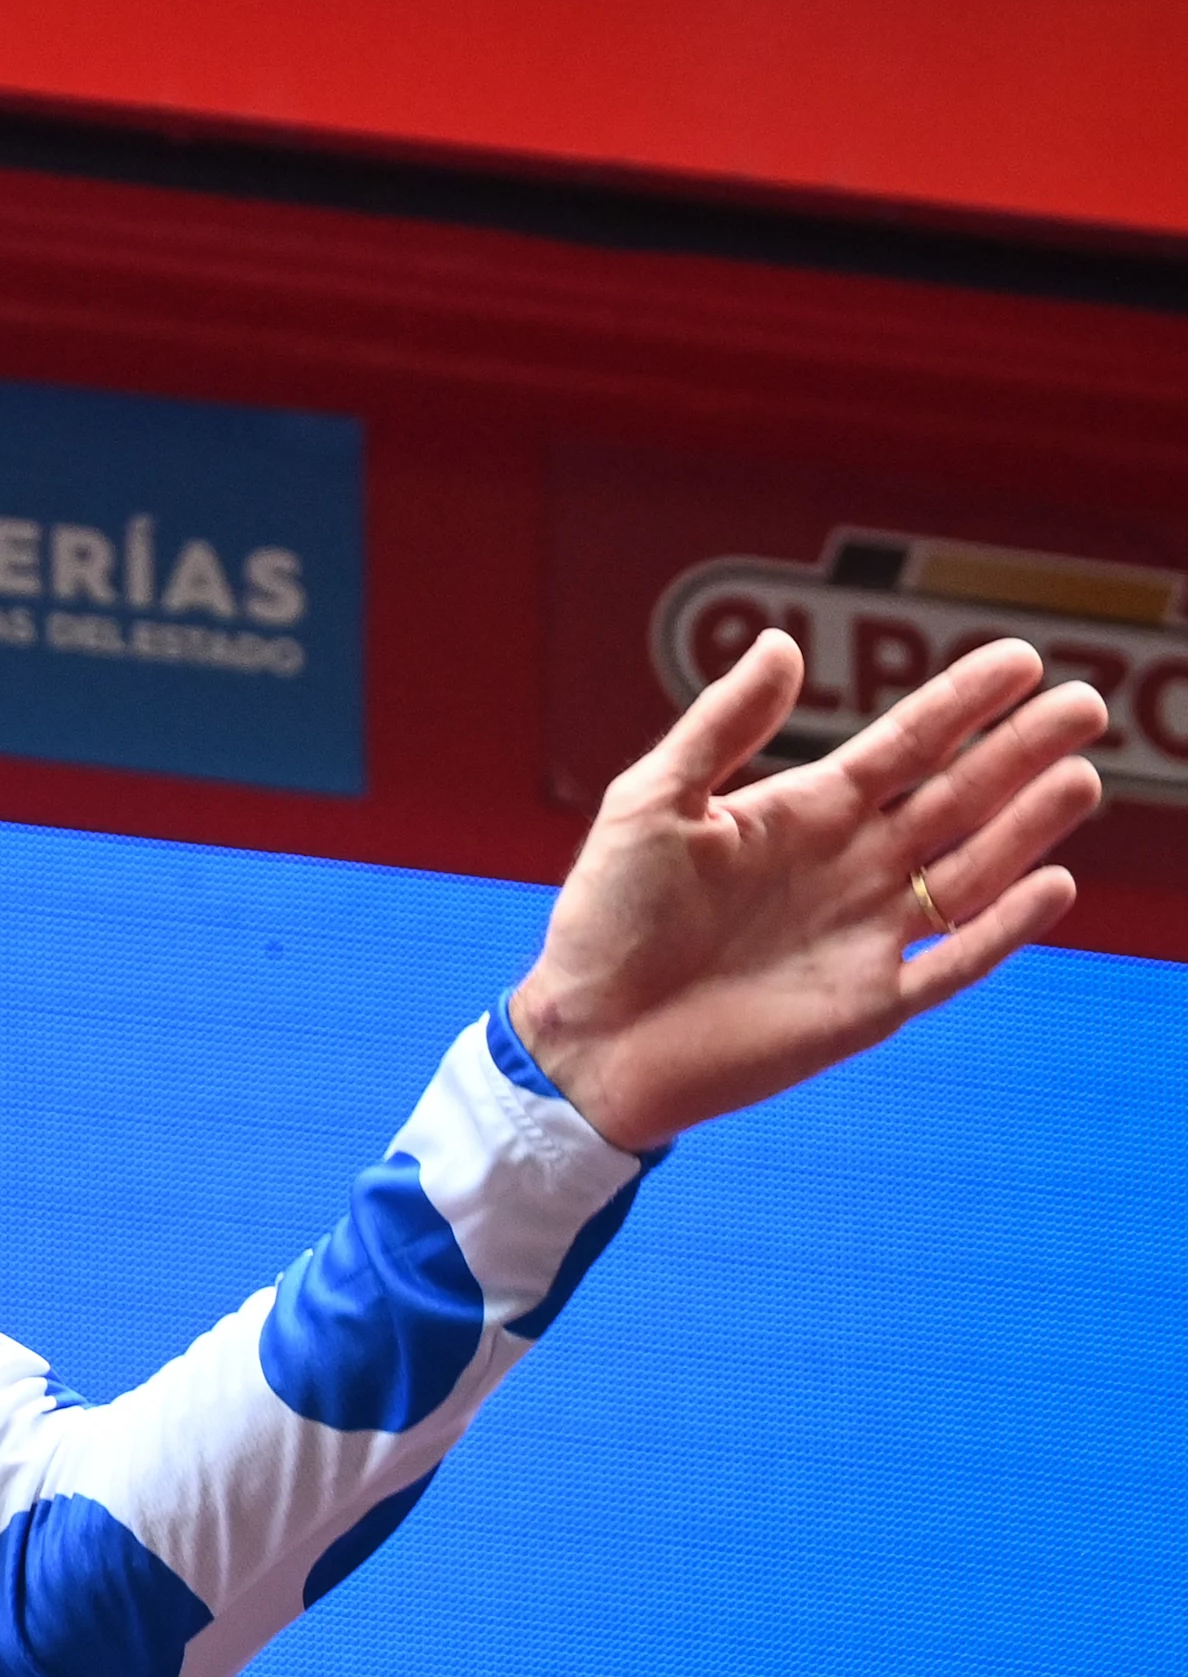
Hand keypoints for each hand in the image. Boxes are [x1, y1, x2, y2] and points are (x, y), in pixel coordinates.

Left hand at [509, 632, 1104, 1150]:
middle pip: (956, 797)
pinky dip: (1002, 928)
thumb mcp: (651, 802)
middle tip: (1086, 704)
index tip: (1021, 658)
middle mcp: (850, 865)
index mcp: (803, 811)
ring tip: (1081, 776)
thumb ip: (720, 727)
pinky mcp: (870, 1004)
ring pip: (971, 870)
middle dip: (1020, 751)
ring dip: (1026, 827)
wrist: (590, 1033)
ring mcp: (867, 934)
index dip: (961, 703)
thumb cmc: (608, 915)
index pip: (904, 745)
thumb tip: (782, 643)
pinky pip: (953, 961)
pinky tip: (1052, 884)